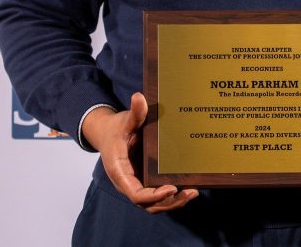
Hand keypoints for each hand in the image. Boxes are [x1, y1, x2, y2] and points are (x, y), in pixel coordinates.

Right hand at [82, 92, 197, 213]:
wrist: (108, 133)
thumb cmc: (116, 128)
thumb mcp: (124, 120)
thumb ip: (134, 113)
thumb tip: (139, 97)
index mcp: (119, 171)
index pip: (135, 193)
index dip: (153, 195)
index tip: (170, 188)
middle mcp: (127, 182)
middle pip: (147, 203)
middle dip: (168, 202)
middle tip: (188, 193)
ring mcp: (136, 184)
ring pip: (153, 203)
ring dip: (173, 202)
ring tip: (192, 193)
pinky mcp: (143, 181)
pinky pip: (156, 195)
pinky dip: (171, 197)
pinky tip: (188, 189)